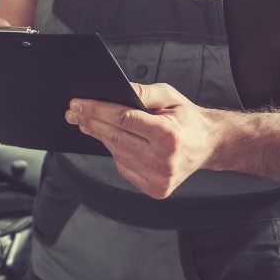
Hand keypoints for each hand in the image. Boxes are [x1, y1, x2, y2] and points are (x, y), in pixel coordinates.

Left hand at [65, 83, 224, 198]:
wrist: (207, 145)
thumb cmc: (186, 119)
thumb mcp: (170, 96)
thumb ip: (143, 92)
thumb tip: (116, 89)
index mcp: (169, 136)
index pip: (123, 119)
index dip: (97, 110)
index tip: (78, 103)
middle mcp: (164, 160)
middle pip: (115, 137)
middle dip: (90, 122)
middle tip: (72, 112)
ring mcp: (159, 178)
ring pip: (117, 153)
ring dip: (99, 137)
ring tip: (86, 122)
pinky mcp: (155, 189)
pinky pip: (124, 167)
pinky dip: (116, 152)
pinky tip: (111, 139)